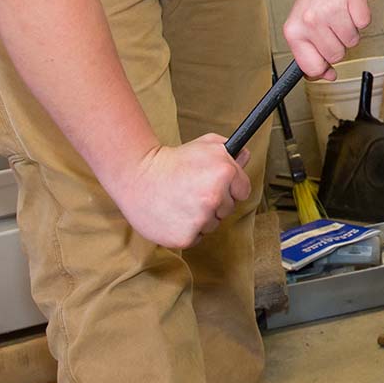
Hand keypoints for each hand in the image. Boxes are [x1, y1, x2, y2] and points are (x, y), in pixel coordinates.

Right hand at [110, 135, 251, 249]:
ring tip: (181, 201)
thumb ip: (230, 151)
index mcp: (224, 172)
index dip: (231, 187)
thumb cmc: (173, 160)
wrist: (137, 176)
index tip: (216, 184)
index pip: (244, 190)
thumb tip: (246, 156)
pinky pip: (197, 237)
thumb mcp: (205, 145)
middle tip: (194, 190)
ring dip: (202, 217)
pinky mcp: (185, 237)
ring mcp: (200, 219)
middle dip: (216, 201)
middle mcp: (215, 197)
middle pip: (229, 209)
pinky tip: (174, 214)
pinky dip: (188, 230)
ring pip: (213, 225)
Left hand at [284, 0, 370, 79]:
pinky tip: (351, 2)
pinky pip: (364, 22)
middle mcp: (310, 18)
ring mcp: (330, 6)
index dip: (323, 66)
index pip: (311, 67)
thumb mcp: (305, 23)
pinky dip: (362, 14)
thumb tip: (328, 76)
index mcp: (294, 29)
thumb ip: (312, 52)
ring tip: (342, 10)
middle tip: (333, 23)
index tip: (326, 58)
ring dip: (351, 28)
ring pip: (352, 41)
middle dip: (339, 43)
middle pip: (337, 55)